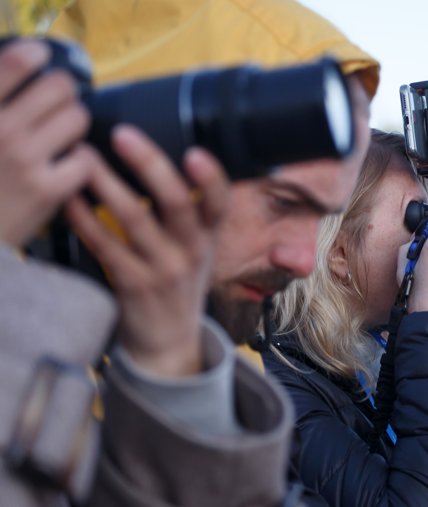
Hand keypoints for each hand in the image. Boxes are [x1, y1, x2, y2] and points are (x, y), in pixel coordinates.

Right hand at [0, 40, 93, 246]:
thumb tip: (18, 68)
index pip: (13, 63)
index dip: (34, 53)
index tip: (41, 55)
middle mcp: (1, 130)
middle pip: (59, 87)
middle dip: (64, 92)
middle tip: (60, 103)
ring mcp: (26, 160)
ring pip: (77, 118)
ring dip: (74, 123)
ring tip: (63, 134)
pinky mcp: (49, 189)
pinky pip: (85, 158)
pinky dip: (81, 161)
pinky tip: (68, 166)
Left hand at [65, 125, 228, 376]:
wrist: (169, 341)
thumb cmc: (179, 283)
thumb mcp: (197, 249)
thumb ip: (189, 213)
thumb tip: (159, 160)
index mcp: (208, 236)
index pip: (220, 202)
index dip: (211, 177)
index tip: (196, 152)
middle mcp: (191, 251)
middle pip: (176, 202)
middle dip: (149, 164)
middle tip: (123, 134)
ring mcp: (163, 269)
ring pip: (133, 219)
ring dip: (105, 183)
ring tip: (84, 156)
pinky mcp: (132, 284)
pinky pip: (104, 245)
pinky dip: (85, 218)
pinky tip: (71, 198)